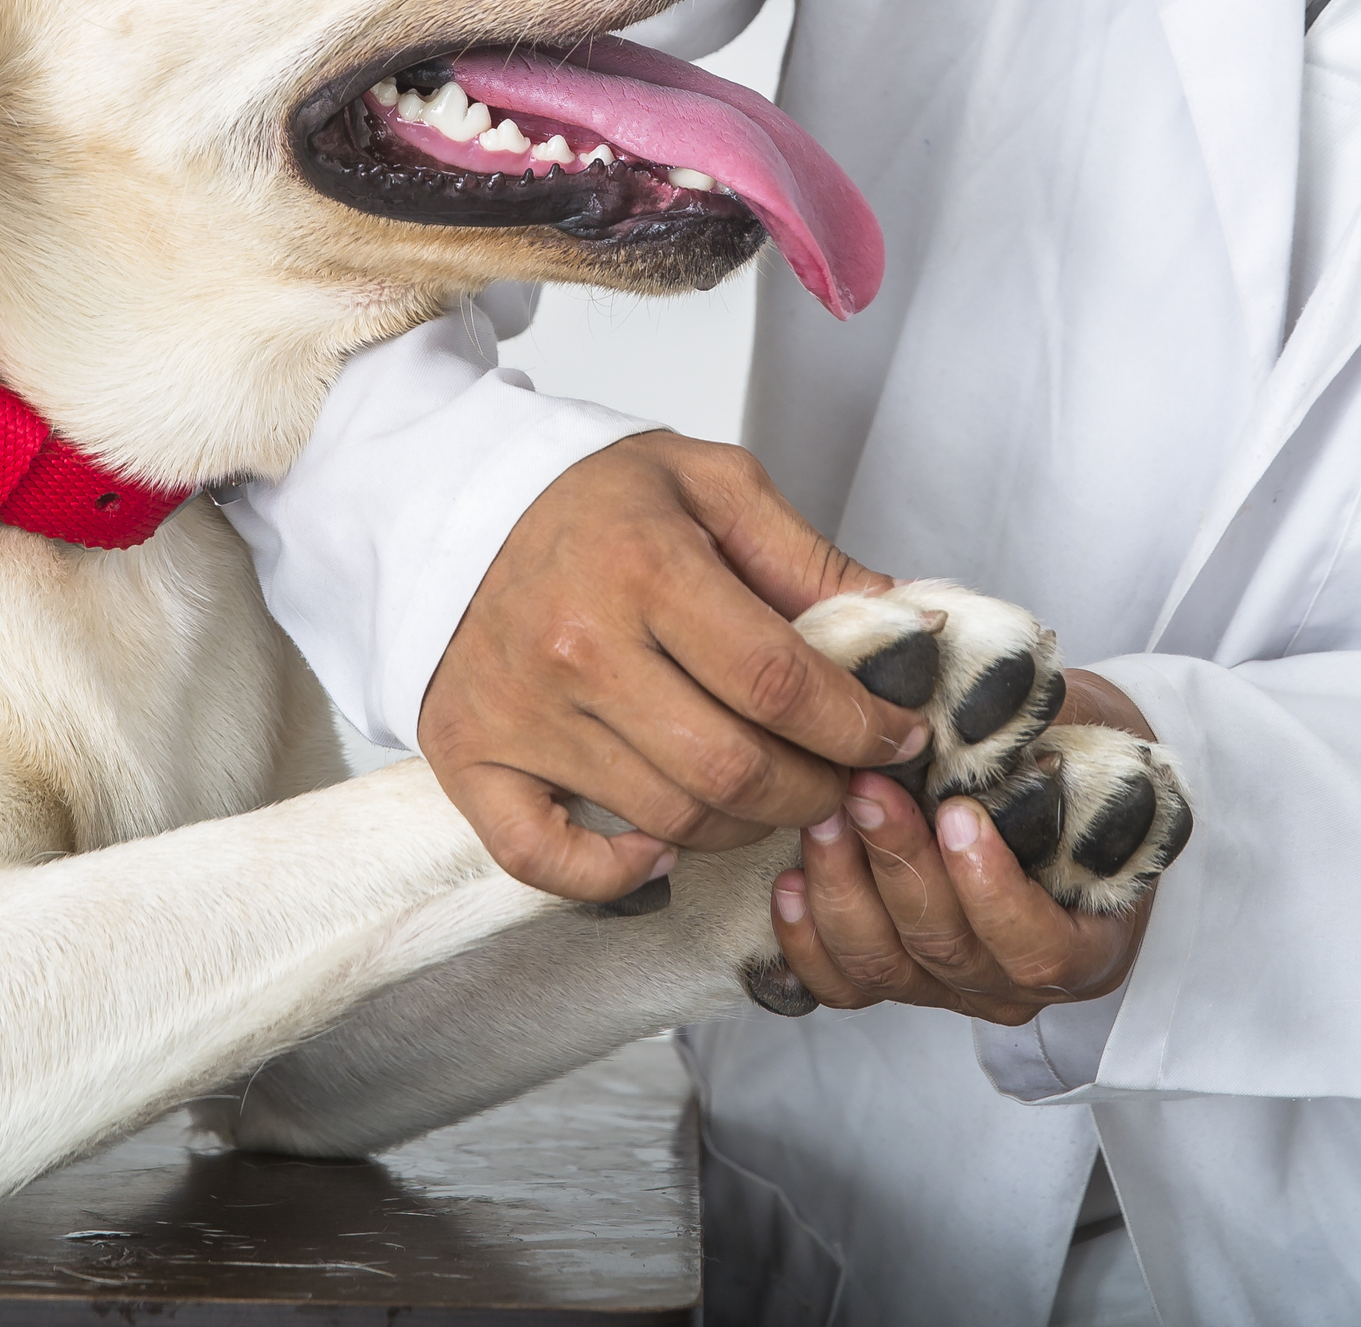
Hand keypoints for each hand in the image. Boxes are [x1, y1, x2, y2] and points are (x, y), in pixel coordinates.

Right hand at [420, 429, 935, 903]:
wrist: (449, 498)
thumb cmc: (592, 497)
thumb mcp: (712, 486)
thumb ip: (810, 560)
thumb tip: (911, 628)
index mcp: (644, 568)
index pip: (780, 683)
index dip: (859, 726)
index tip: (897, 737)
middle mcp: (577, 648)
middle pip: (733, 768)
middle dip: (817, 789)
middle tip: (844, 778)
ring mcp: (519, 714)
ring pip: (668, 818)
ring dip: (745, 826)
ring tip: (773, 794)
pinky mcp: (471, 758)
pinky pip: (544, 859)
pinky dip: (615, 874)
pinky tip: (663, 846)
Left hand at [769, 677, 1158, 1025]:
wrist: (1054, 782)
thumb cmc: (1071, 765)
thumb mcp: (1084, 747)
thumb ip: (1047, 744)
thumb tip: (990, 704)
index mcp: (1086, 944)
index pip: (1039, 948)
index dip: (992, 891)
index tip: (959, 815)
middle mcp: (1013, 981)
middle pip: (947, 949)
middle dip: (899, 864)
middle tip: (868, 791)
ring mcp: (947, 985)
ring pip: (883, 965)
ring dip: (845, 888)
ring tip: (824, 818)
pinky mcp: (890, 976)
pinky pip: (841, 983)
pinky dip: (808, 939)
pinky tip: (791, 881)